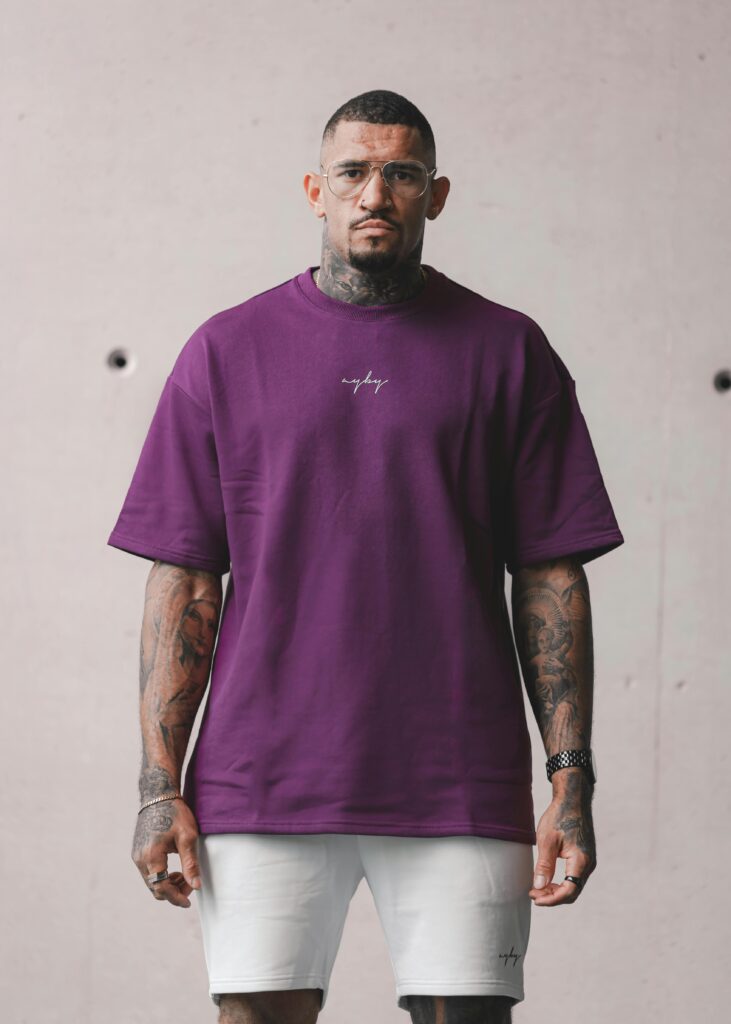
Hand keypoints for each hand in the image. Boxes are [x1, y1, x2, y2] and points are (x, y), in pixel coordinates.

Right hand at [132, 798, 201, 907]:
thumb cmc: (175, 814)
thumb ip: (190, 863)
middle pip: (154, 888)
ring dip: (167, 884)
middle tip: (190, 884)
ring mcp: (136, 855)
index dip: (176, 898)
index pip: (161, 888)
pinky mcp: (137, 851)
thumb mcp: (188, 837)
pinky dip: (161, 876)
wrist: (158, 795)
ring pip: (151, 881)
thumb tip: (196, 886)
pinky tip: (174, 869)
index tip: (188, 902)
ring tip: (184, 875)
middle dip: (173, 891)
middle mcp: (139, 858)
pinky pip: (148, 873)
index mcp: (151, 856)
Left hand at [529, 775, 595, 906]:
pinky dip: (561, 882)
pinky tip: (548, 879)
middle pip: (573, 892)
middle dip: (553, 897)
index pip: (569, 890)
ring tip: (538, 888)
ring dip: (557, 891)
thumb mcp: (547, 840)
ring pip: (574, 886)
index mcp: (581, 860)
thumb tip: (539, 886)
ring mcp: (588, 861)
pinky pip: (575, 877)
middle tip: (533, 894)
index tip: (534, 897)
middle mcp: (589, 864)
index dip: (551, 899)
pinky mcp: (585, 857)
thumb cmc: (559, 817)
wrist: (573, 800)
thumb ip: (544, 865)